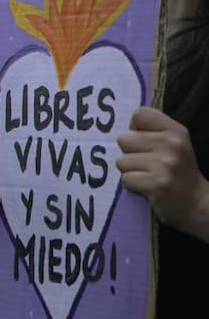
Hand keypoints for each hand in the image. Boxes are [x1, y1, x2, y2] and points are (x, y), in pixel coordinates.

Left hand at [118, 107, 208, 236]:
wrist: (197, 204)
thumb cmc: (177, 171)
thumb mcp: (173, 144)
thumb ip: (151, 131)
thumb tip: (124, 128)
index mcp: (176, 131)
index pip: (140, 114)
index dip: (135, 129)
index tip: (145, 142)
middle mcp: (172, 144)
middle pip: (124, 139)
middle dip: (130, 153)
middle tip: (148, 164)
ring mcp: (166, 164)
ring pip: (121, 161)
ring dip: (130, 171)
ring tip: (148, 176)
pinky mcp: (157, 184)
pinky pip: (125, 179)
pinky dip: (132, 185)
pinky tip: (148, 187)